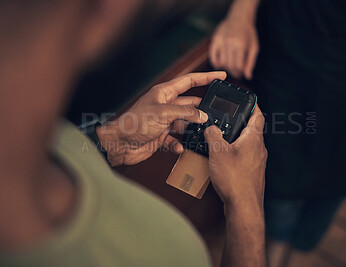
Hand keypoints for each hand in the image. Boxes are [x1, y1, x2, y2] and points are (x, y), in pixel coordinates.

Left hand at [97, 71, 226, 165]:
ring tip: (200, 133)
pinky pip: (176, 139)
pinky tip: (180, 147)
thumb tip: (202, 116)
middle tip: (215, 114)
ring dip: (192, 129)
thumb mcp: (163, 114)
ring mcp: (164, 121)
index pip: (190, 81)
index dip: (206, 77)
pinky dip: (179, 144)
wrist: (119, 144)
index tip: (221, 76)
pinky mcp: (162, 136)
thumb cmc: (134, 123)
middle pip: (190, 104)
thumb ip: (185, 113)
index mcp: (165, 93)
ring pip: (185, 123)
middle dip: (202, 110)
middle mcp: (166, 105)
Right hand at [204, 105, 266, 207]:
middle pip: (251, 129)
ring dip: (235, 140)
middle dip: (238, 124)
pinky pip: (244, 157)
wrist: (243, 206)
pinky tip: (221, 160)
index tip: (246, 100)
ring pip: (247, 144)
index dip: (252, 105)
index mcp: (253, 139)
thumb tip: (211, 128)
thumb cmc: (234, 178)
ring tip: (219, 140)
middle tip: (225, 120)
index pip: (257, 115)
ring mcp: (257, 162)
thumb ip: (213, 135)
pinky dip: (234, 154)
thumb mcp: (218, 152)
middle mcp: (259, 149)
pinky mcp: (252, 173)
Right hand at [209, 11, 258, 79]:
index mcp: (240, 45)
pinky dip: (216, 63)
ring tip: (230, 65)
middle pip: (229, 66)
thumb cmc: (248, 33)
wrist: (239, 18)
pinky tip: (221, 63)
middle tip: (236, 71)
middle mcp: (229, 43)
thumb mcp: (253, 48)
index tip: (241, 74)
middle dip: (233, 71)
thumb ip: (251, 63)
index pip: (238, 66)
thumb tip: (248, 76)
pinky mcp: (214, 40)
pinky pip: (213, 57)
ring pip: (221, 63)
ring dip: (225, 67)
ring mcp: (221, 41)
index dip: (240, 73)